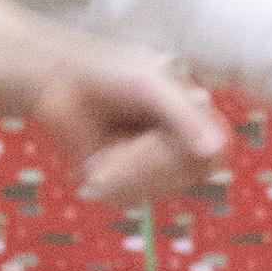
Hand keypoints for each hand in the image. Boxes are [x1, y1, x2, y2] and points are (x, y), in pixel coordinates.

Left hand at [28, 52, 228, 208]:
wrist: (55, 81)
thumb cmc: (106, 71)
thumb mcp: (150, 84)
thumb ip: (184, 115)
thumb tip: (216, 149)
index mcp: (194, 116)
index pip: (216, 154)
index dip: (189, 155)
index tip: (157, 140)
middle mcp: (178, 142)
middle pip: (187, 178)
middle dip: (149, 164)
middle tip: (120, 147)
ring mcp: (151, 165)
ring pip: (158, 191)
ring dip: (126, 173)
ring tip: (103, 152)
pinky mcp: (124, 181)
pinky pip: (131, 199)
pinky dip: (110, 182)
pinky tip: (96, 161)